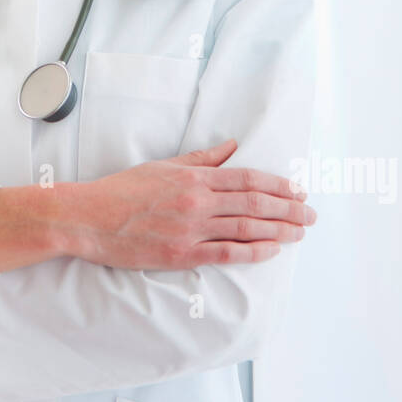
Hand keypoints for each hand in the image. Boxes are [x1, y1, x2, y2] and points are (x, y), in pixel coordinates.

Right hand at [74, 138, 316, 269]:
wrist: (89, 218)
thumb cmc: (123, 190)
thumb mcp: (164, 166)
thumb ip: (202, 158)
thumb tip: (233, 146)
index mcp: (194, 178)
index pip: (247, 179)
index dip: (278, 185)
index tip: (298, 191)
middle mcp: (198, 201)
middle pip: (255, 204)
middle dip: (288, 209)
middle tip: (311, 215)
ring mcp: (191, 229)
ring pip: (246, 228)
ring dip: (279, 230)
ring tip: (300, 232)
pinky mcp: (181, 254)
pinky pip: (226, 253)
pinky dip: (253, 252)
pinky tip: (272, 251)